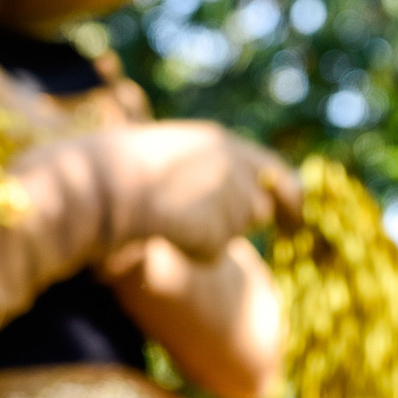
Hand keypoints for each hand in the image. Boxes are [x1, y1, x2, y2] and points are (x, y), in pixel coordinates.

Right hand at [24, 123, 299, 263]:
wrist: (104, 185)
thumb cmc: (122, 168)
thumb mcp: (170, 154)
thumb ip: (206, 171)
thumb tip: (231, 195)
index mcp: (223, 144)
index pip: (275, 172)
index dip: (288, 197)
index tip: (293, 218)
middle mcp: (236, 170)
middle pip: (257, 210)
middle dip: (237, 220)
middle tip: (205, 225)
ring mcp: (230, 202)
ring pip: (234, 232)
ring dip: (209, 232)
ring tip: (166, 215)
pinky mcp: (218, 235)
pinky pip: (210, 253)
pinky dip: (189, 250)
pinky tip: (162, 231)